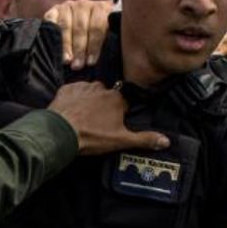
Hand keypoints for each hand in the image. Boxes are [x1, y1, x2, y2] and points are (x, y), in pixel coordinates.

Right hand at [43, 0, 112, 69]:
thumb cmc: (96, 36)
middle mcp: (84, 5)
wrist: (82, 22)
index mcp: (101, 9)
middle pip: (81, 27)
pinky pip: (51, 21)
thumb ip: (106, 43)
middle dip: (79, 48)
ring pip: (66, 26)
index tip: (90, 62)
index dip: (94, 45)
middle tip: (77, 65)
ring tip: (66, 60)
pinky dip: (52, 33)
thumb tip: (103, 61)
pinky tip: (53, 46)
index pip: (98, 26)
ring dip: (66, 45)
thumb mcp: (106, 36)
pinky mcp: (55, 10)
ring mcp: (68, 6)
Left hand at [47, 82, 169, 154]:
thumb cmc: (92, 136)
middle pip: (107, 97)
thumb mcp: (121, 140)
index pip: (123, 104)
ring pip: (90, 93)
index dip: (119, 116)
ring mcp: (82, 87)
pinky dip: (73, 100)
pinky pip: (73, 92)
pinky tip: (70, 113)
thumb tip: (166, 140)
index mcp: (117, 99)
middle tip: (96, 125)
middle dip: (103, 108)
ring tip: (82, 119)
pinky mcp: (66, 89)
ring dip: (88, 102)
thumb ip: (144, 139)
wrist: (60, 132)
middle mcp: (102, 87)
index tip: (111, 126)